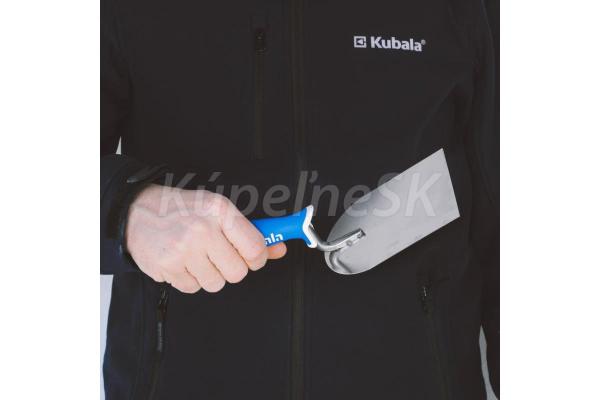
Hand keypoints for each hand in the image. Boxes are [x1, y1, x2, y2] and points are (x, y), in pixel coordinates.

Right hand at [125, 184, 285, 292]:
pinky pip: (193, 288)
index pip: (255, 249)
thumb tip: (279, 248)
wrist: (137, 210)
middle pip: (238, 272)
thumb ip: (251, 232)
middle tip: (220, 255)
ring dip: (211, 274)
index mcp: (220, 211)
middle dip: (232, 268)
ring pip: (216, 283)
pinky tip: (183, 261)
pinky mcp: (167, 267)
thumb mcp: (219, 210)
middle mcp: (202, 230)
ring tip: (198, 256)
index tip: (252, 257)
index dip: (258, 258)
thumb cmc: (183, 209)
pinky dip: (191, 279)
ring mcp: (183, 250)